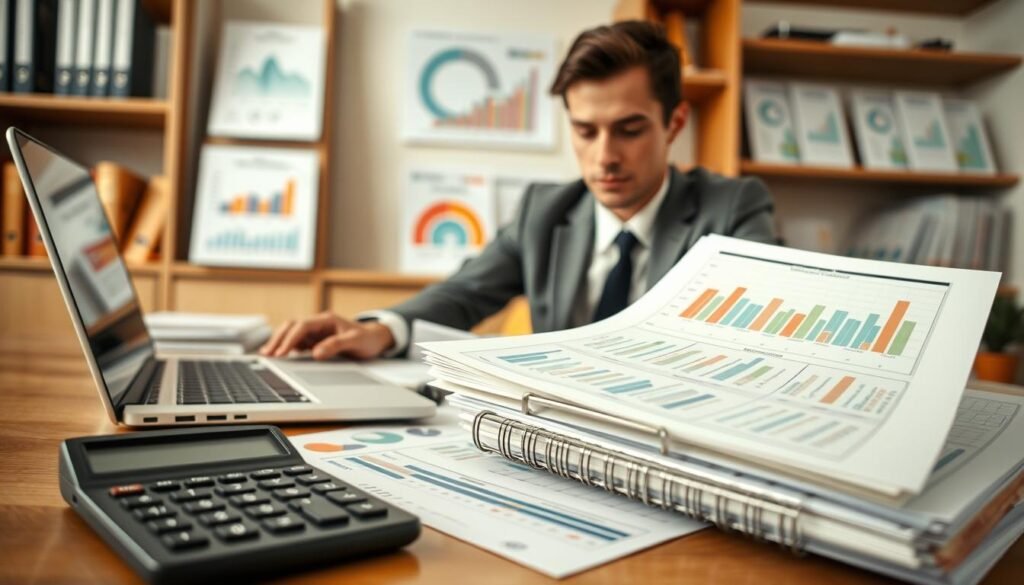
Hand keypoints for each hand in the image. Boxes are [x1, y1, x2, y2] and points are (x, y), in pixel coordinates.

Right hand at [259, 312, 395, 360]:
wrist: (375, 340)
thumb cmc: (367, 339)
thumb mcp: (356, 342)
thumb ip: (337, 345)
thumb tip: (316, 353)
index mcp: (327, 320)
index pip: (302, 326)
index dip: (290, 339)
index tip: (282, 352)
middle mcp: (319, 324)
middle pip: (292, 327)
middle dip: (278, 339)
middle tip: (268, 354)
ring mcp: (316, 332)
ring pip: (292, 333)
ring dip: (280, 342)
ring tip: (268, 355)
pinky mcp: (315, 340)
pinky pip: (297, 342)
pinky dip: (287, 347)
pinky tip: (280, 356)